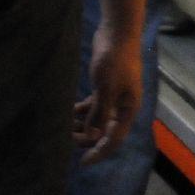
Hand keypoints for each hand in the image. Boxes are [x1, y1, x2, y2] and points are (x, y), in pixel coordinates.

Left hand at [73, 24, 142, 163]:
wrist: (117, 32)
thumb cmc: (114, 61)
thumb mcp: (105, 89)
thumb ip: (99, 113)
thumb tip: (92, 136)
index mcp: (128, 110)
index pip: (114, 139)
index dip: (99, 152)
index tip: (82, 162)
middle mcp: (123, 107)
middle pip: (105, 131)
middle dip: (87, 137)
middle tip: (67, 139)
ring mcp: (114, 97)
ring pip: (98, 119)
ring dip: (83, 124)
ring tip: (65, 126)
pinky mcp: (105, 86)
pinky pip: (94, 106)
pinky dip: (83, 110)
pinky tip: (70, 111)